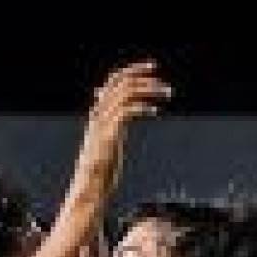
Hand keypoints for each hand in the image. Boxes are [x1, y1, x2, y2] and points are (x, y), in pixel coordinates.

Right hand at [66, 62, 168, 217]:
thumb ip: (113, 126)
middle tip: (160, 75)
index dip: (131, 71)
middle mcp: (99, 115)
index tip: (150, 67)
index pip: (112, 82)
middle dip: (140, 74)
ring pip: (125, 94)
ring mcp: (103, 124)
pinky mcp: (109, 136)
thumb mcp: (108, 142)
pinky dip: (143, 107)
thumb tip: (119, 121)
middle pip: (119, 83)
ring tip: (166, 92)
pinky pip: (127, 112)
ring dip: (148, 89)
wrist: (89, 190)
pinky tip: (156, 112)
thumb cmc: (100, 171)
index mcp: (99, 114)